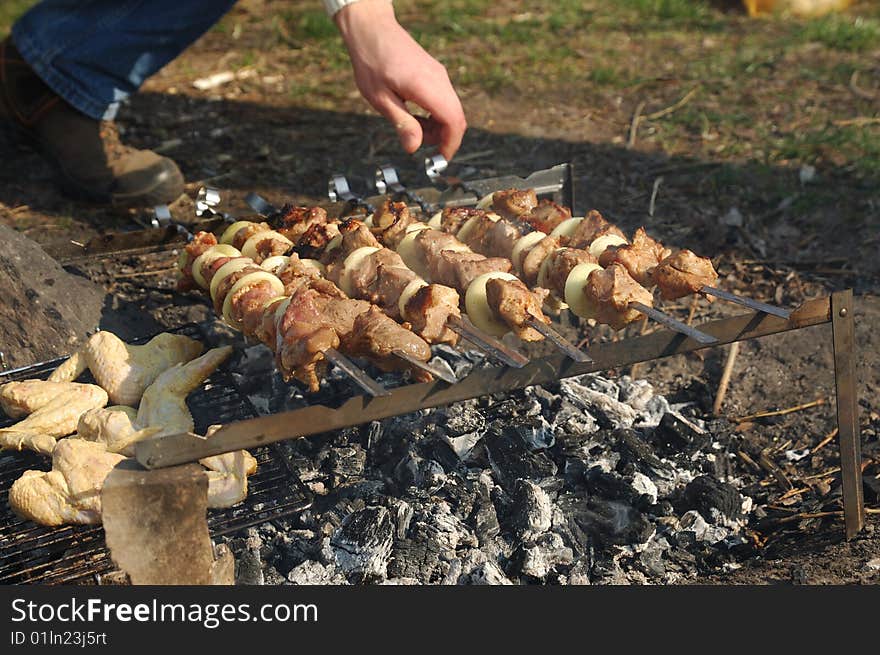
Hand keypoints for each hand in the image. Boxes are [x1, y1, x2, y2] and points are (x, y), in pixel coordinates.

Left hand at [335, 0, 466, 159]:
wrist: (371, 29)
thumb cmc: (371, 62)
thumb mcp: (380, 99)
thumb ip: (402, 123)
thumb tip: (414, 149)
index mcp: (426, 87)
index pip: (454, 121)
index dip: (451, 144)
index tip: (440, 160)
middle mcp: (439, 79)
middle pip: (456, 117)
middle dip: (444, 138)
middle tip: (420, 145)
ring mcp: (439, 75)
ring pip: (451, 109)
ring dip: (438, 126)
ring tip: (412, 128)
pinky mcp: (435, 73)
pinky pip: (444, 100)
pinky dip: (435, 114)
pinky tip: (415, 115)